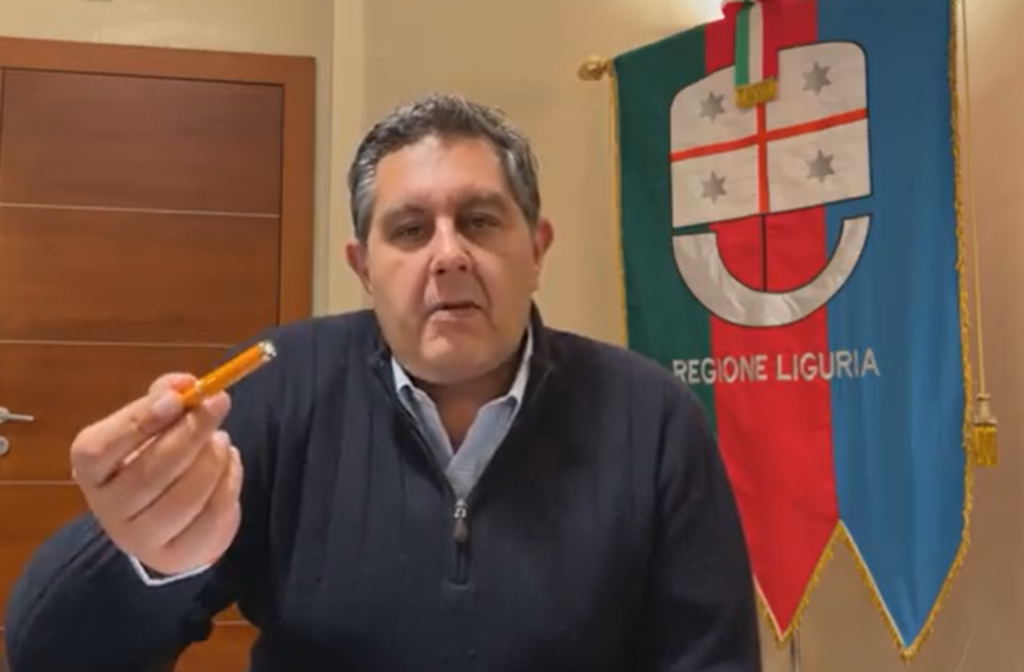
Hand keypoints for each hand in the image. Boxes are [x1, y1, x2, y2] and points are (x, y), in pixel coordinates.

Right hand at [69, 373, 243, 575]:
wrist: (167, 518)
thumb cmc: (156, 457)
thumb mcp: (155, 421)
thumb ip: (166, 395)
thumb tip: (185, 384)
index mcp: (90, 468)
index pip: (101, 449)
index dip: (138, 422)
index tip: (177, 398)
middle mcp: (108, 507)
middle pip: (149, 474)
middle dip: (190, 434)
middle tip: (219, 404)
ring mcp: (139, 538)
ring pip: (184, 499)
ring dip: (213, 461)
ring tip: (222, 441)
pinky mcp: (176, 555)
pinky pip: (211, 517)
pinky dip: (229, 484)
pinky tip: (230, 466)